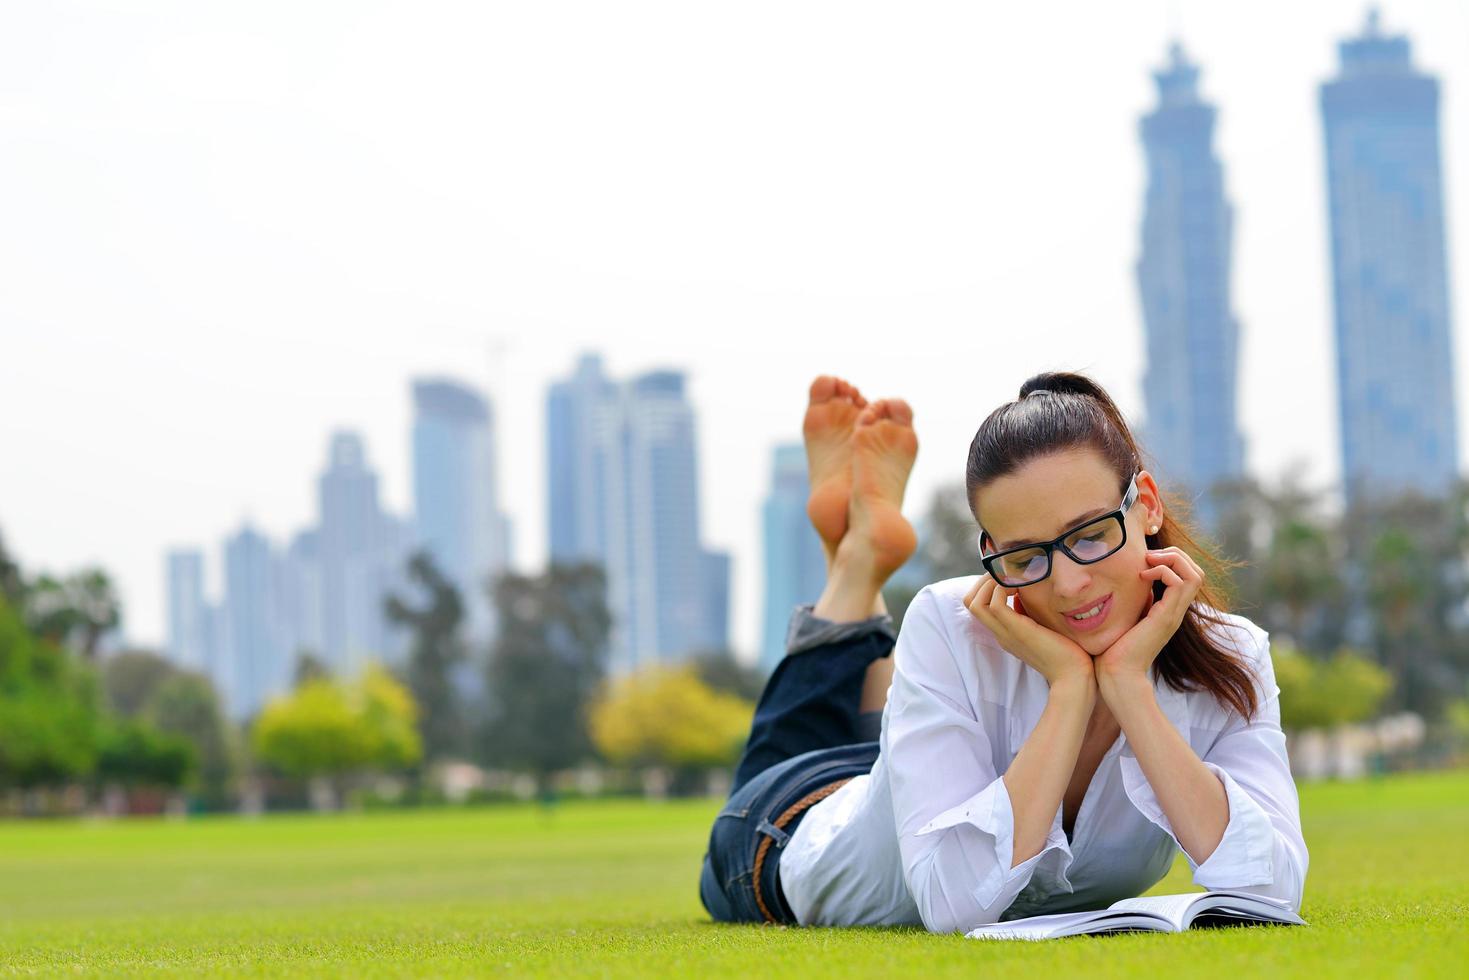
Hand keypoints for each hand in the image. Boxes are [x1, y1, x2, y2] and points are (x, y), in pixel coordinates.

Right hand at [964, 574, 1093, 688]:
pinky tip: (1022, 585)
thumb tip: (1025, 593)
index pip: (979, 604)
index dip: (988, 585)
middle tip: (1007, 572)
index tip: (1009, 576)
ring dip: (990, 582)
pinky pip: (994, 603)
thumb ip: (1032, 613)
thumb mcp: (1045, 627)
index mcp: (1005, 632)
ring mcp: (1006, 633)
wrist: (1075, 676)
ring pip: (975, 602)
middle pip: (970, 602)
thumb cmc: (1068, 652)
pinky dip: (1002, 588)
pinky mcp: (1017, 630)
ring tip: (1012, 577)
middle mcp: (1000, 632)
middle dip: (984, 580)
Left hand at [1094, 547, 1204, 686]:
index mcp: (1168, 610)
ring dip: (1172, 559)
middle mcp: (1175, 611)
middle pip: (1197, 572)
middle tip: (1150, 556)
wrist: (1116, 673)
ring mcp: (1173, 614)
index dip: (1172, 559)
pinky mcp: (1166, 617)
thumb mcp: (1126, 617)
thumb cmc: (1113, 648)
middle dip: (1176, 554)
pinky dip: (1163, 571)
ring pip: (1194, 575)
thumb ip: (1136, 601)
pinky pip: (1179, 583)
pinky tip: (1142, 576)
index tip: (1146, 560)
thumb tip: (1132, 583)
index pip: (1188, 576)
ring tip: (1149, 561)